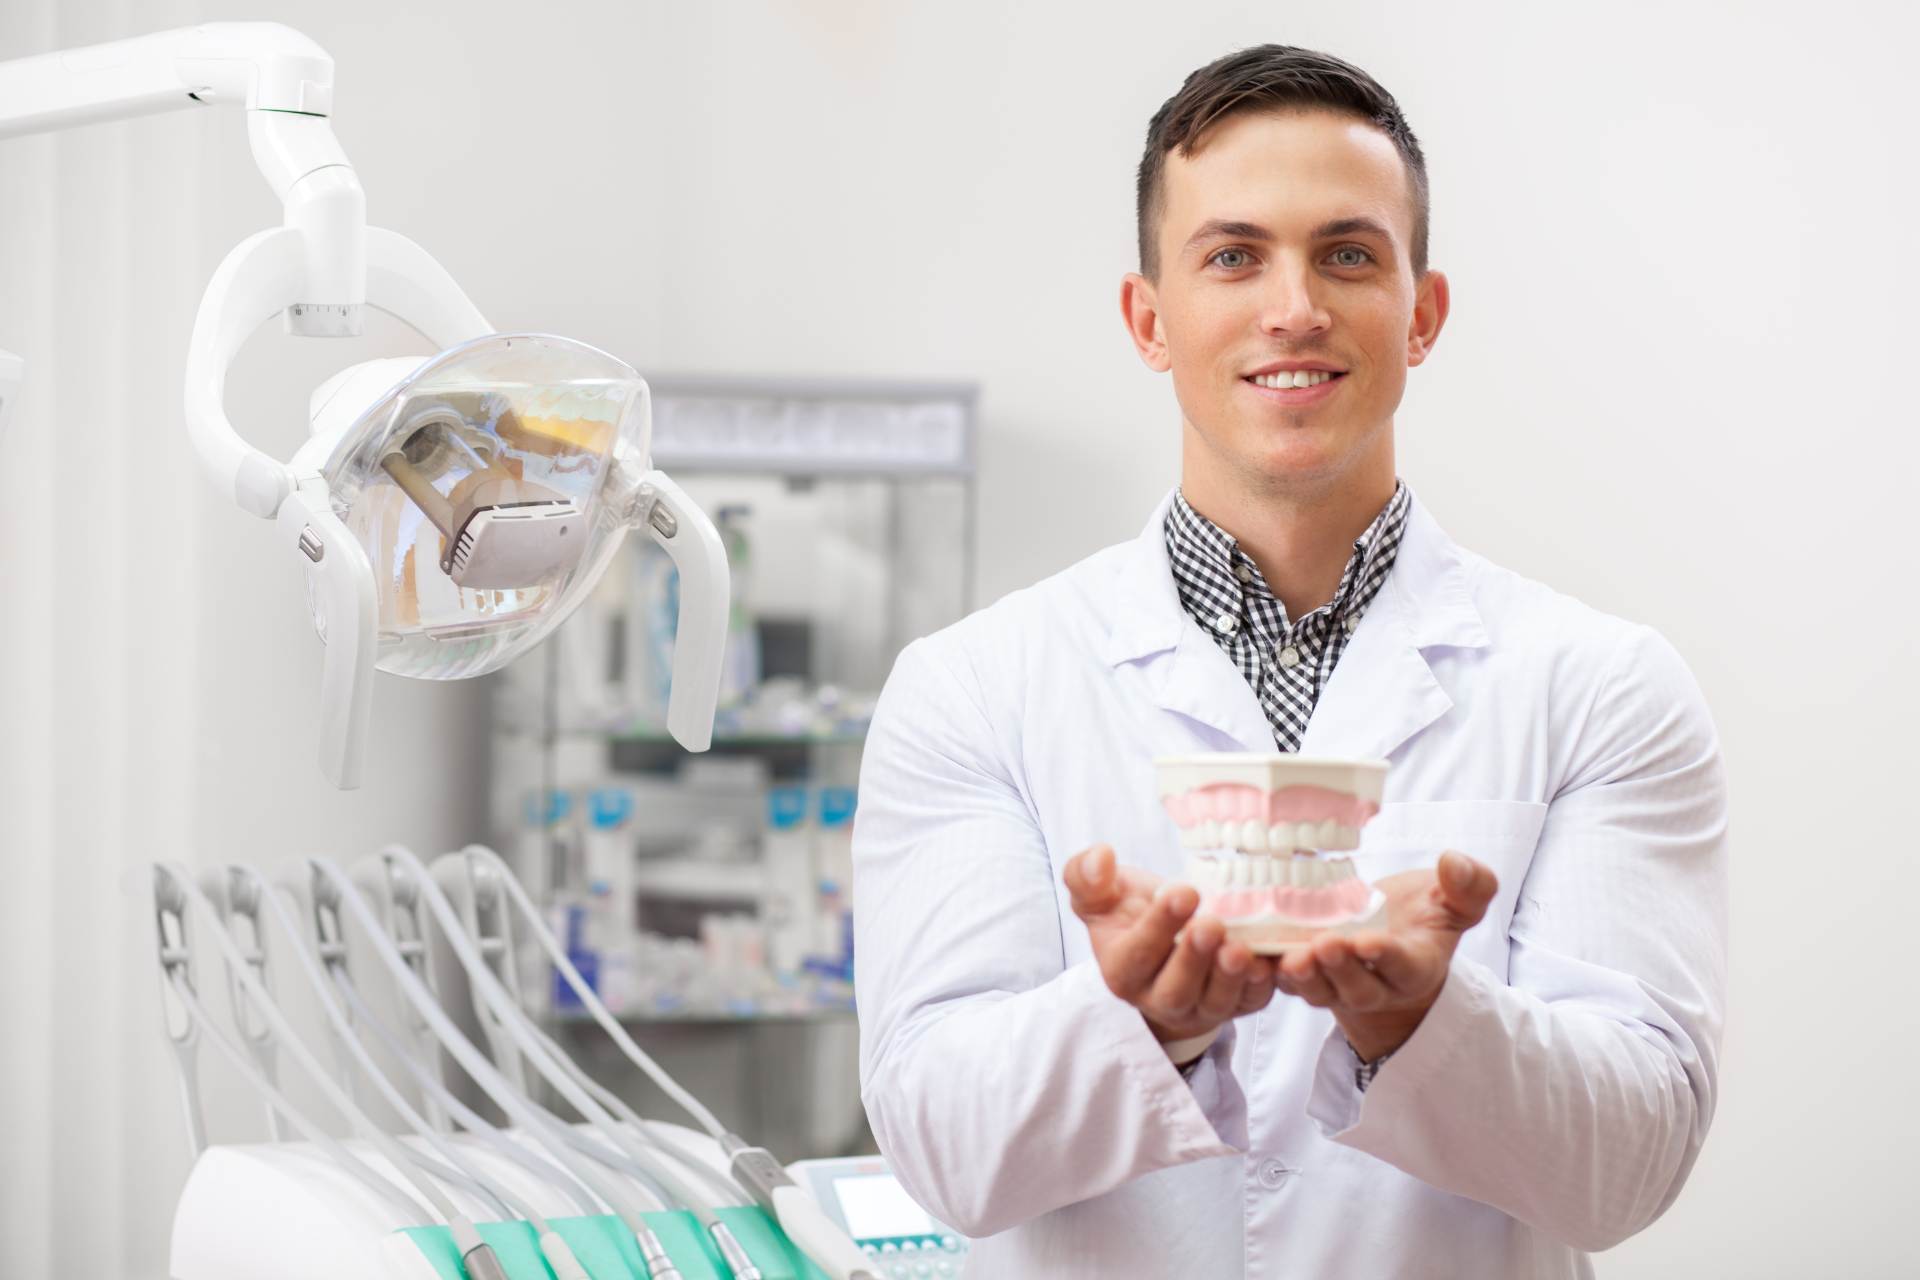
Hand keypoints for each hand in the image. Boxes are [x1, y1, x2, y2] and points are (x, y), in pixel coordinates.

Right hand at [1063, 844, 1277, 1046]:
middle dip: (1194, 959)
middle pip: (1175, 989)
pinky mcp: (1236, 1005)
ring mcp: (1200, 1006)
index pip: (1137, 954)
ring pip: (1214, 1002)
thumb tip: (1101, 856)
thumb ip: (1087, 875)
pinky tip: (1268, 963)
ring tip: (1240, 949)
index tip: (1185, 892)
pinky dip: (1261, 987)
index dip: (1159, 925)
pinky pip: (1250, 1002)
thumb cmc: (1132, 913)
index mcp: (1122, 970)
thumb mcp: (1103, 894)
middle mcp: (1158, 997)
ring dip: (1229, 978)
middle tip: (1212, 925)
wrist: (1166, 943)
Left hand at [1275, 851, 1498, 1061]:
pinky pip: (1284, 982)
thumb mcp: (1454, 900)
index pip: (1402, 967)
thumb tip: (1454, 862)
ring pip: (1317, 990)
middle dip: (1341, 969)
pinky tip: (1251, 951)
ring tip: (1291, 957)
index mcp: (1415, 967)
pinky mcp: (1303, 980)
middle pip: (1357, 987)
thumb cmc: (1422, 917)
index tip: (1369, 941)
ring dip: (1304, 976)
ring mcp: (1335, 986)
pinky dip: (1267, 971)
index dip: (1386, 957)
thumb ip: (1469, 886)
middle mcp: (1375, 985)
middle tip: (1325, 945)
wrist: (1388, 941)